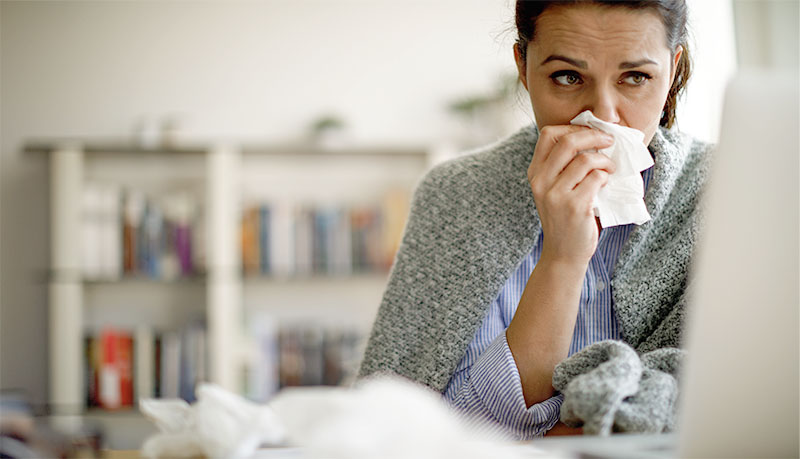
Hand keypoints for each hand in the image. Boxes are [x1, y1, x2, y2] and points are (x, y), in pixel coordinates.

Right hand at [528, 125, 615, 265]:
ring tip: (610, 169)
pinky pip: (596, 178)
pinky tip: (606, 184)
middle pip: (568, 141)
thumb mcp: (555, 190)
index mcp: (535, 173)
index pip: (548, 134)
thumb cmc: (566, 218)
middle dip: (594, 136)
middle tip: (608, 141)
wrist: (563, 253)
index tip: (589, 132)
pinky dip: (606, 177)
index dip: (572, 127)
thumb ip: (564, 166)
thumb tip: (594, 136)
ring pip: (585, 159)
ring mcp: (556, 195)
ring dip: (604, 161)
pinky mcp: (574, 206)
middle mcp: (541, 182)